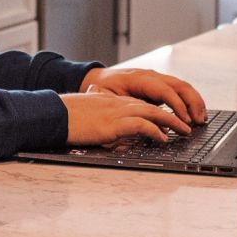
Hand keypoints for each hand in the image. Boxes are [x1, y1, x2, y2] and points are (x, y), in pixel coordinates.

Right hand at [62, 85, 192, 145]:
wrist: (52, 114)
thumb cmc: (62, 114)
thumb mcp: (81, 108)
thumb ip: (93, 108)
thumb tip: (99, 115)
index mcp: (108, 99)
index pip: (138, 103)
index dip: (155, 111)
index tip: (167, 119)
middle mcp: (115, 103)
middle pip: (150, 105)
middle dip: (171, 114)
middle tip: (184, 124)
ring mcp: (115, 112)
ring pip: (152, 112)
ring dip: (171, 121)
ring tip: (183, 130)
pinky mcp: (113, 123)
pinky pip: (141, 124)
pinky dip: (155, 130)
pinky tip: (163, 137)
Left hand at [79, 66, 206, 125]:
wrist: (99, 78)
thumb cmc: (103, 89)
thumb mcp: (110, 99)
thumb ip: (127, 108)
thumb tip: (146, 123)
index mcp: (139, 78)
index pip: (165, 90)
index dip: (177, 105)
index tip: (185, 120)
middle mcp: (151, 75)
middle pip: (180, 85)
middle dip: (192, 103)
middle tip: (199, 122)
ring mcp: (157, 78)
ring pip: (183, 87)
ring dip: (195, 102)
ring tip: (201, 119)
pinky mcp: (160, 85)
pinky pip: (179, 91)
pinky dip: (190, 101)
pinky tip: (195, 114)